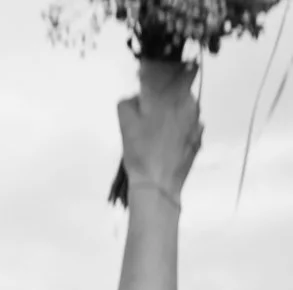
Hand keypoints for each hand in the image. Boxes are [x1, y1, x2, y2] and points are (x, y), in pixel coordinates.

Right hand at [118, 60, 203, 202]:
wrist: (158, 186)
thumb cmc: (141, 152)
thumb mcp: (126, 123)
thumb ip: (129, 101)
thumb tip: (137, 96)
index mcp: (175, 95)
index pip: (182, 68)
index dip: (172, 67)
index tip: (161, 72)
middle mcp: (191, 104)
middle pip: (183, 88)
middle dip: (170, 93)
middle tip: (154, 107)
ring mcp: (197, 123)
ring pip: (186, 107)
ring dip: (174, 111)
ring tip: (158, 128)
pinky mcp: (198, 139)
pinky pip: (189, 126)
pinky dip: (179, 129)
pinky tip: (166, 142)